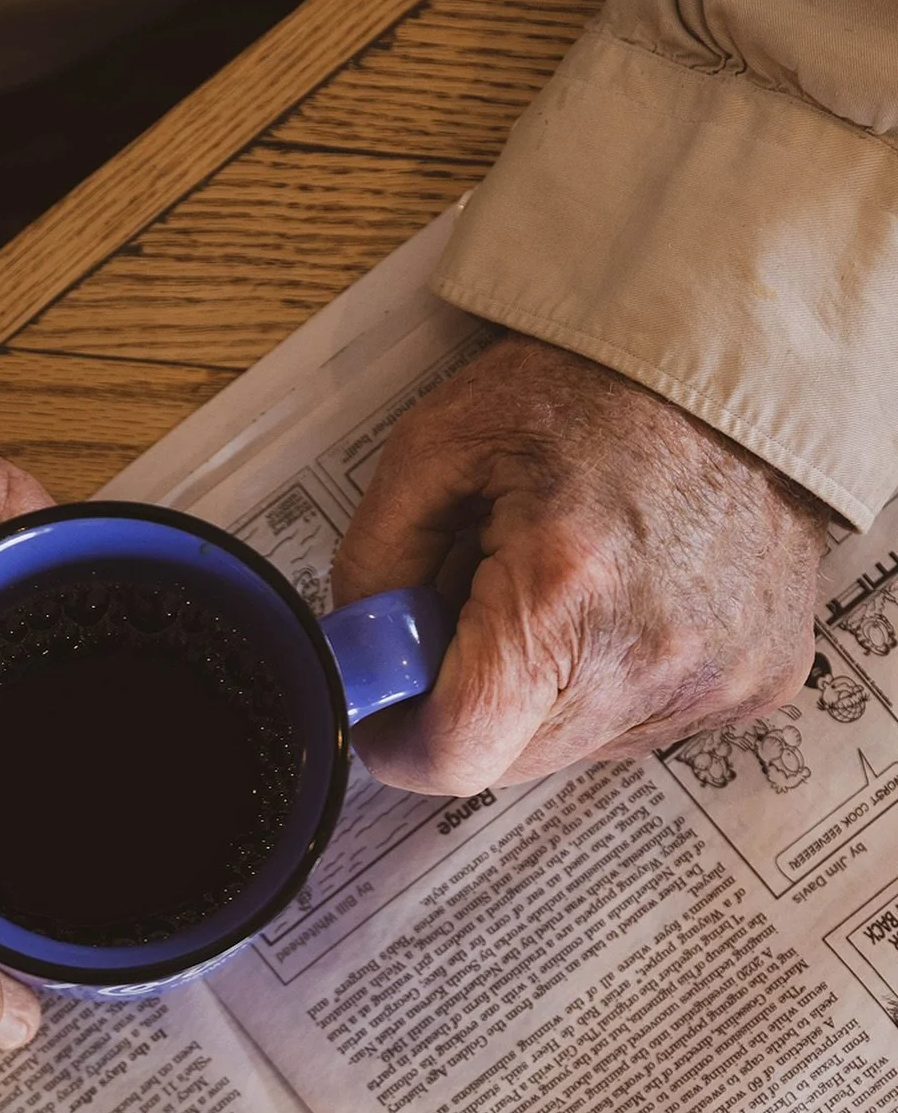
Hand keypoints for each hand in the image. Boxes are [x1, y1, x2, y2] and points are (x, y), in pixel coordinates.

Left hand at [332, 336, 827, 793]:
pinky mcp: (757, 685)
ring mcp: (715, 682)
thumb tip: (356, 653)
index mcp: (563, 593)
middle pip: (509, 762)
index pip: (455, 754)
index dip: (401, 740)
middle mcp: (650, 658)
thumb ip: (373, 559)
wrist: (746, 351)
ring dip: (542, 692)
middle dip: (471, 703)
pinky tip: (626, 597)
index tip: (387, 705)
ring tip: (561, 586)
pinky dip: (611, 678)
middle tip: (475, 609)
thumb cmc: (595, 384)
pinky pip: (643, 725)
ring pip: (573, 749)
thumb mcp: (441, 440)